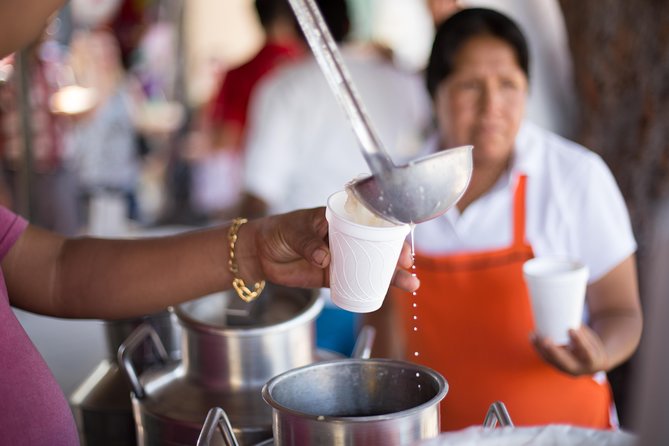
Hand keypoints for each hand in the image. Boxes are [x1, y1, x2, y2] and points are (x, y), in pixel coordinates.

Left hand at [247, 207, 419, 291]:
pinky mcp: (331, 275)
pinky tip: (385, 294)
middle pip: (377, 244)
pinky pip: (356, 281)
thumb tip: (326, 258)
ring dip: (390, 275)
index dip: (388, 230)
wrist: (258, 253)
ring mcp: (340, 256)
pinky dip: (370, 287)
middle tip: (407, 265)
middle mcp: (344, 237)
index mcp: (339, 218)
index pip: (369, 221)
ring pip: (370, 265)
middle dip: (396, 255)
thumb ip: (308, 243)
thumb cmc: (277, 232)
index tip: (399, 240)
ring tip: (410, 284)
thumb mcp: (293, 231)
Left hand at [531, 326, 609, 375]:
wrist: (593, 362)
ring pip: (551, 361)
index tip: (571, 329)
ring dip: (541, 348)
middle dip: (554, 352)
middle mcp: (578, 368)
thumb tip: (567, 310)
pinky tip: (532, 337)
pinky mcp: (556, 365)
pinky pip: (545, 358)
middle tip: (546, 339)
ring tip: (535, 335)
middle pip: (565, 362)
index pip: (586, 352)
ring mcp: (565, 369)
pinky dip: (538, 348)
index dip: (578, 341)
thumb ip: (580, 330)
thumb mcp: (591, 338)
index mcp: (592, 361)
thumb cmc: (592, 345)